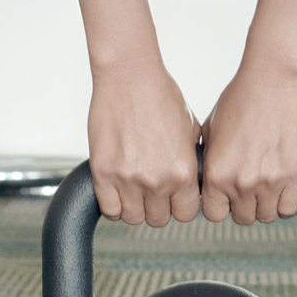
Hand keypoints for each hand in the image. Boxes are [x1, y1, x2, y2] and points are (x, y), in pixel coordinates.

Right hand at [88, 58, 201, 226]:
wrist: (129, 76)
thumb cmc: (161, 96)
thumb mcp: (191, 131)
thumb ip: (192, 163)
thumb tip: (193, 183)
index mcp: (183, 172)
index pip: (186, 214)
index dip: (179, 206)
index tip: (172, 198)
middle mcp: (157, 181)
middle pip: (158, 220)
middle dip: (156, 207)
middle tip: (150, 190)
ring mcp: (128, 179)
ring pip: (132, 218)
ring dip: (133, 207)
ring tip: (133, 189)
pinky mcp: (103, 173)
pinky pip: (109, 209)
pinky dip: (113, 204)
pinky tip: (116, 190)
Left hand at [201, 60, 296, 224]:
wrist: (273, 80)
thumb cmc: (240, 99)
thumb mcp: (210, 131)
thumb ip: (209, 162)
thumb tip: (206, 181)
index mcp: (216, 174)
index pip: (214, 214)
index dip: (221, 206)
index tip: (228, 197)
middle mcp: (241, 182)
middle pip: (242, 218)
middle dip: (245, 205)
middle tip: (250, 186)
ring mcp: (270, 181)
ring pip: (267, 216)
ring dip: (266, 204)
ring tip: (267, 184)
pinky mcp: (295, 175)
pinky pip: (289, 208)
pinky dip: (286, 202)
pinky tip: (283, 186)